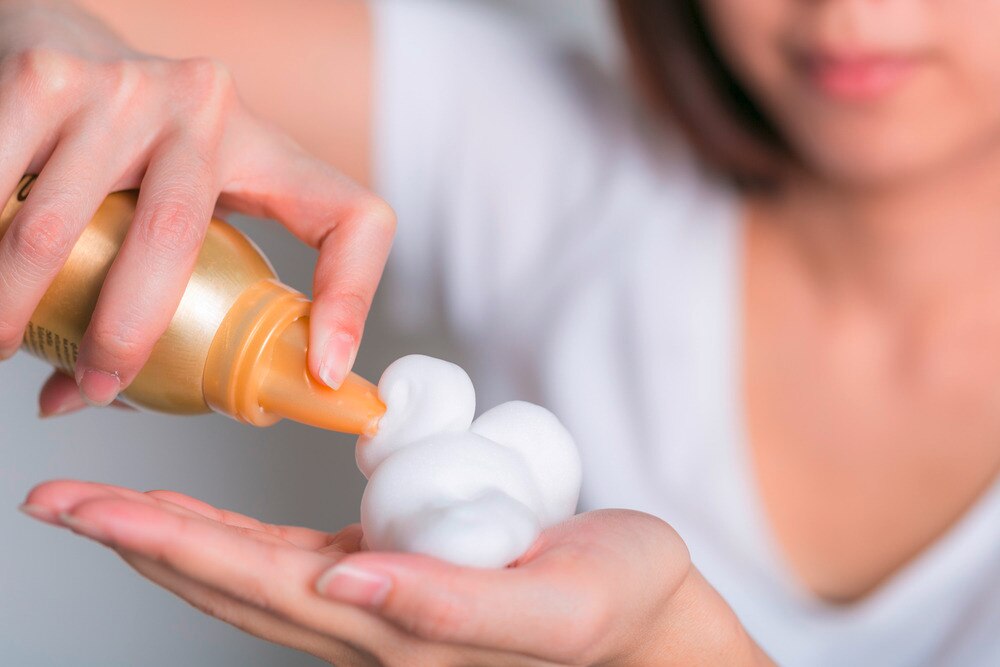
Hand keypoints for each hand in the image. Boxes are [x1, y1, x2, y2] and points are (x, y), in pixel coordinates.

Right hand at [0, 1, 394, 410]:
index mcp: (266, 151)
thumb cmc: (139, 143)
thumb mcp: (186, 202)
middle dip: (127, 332)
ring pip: (61, 225)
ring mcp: (127, 88)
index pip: (352, 217)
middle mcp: (208, 110)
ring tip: (2, 343)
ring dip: (18, 302)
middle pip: (174, 239)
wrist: (63, 36)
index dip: (352, 298)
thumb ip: (162, 293)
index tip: (324, 373)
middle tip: (99, 384)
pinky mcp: (47, 76)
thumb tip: (84, 397)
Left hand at [21, 480, 770, 665]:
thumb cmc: (613, 599)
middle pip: (228, 581)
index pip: (255, 583)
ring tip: (107, 508)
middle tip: (59, 502)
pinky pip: (291, 559)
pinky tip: (201, 521)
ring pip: (247, 574)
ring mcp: (374, 601)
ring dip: (171, 540)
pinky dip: (230, 538)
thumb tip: (346, 576)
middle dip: (140, 540)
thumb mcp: (551, 605)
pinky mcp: (394, 572)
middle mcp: (367, 621)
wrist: (647, 617)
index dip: (167, 544)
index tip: (88, 509)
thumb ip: (449, 604)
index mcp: (393, 629)